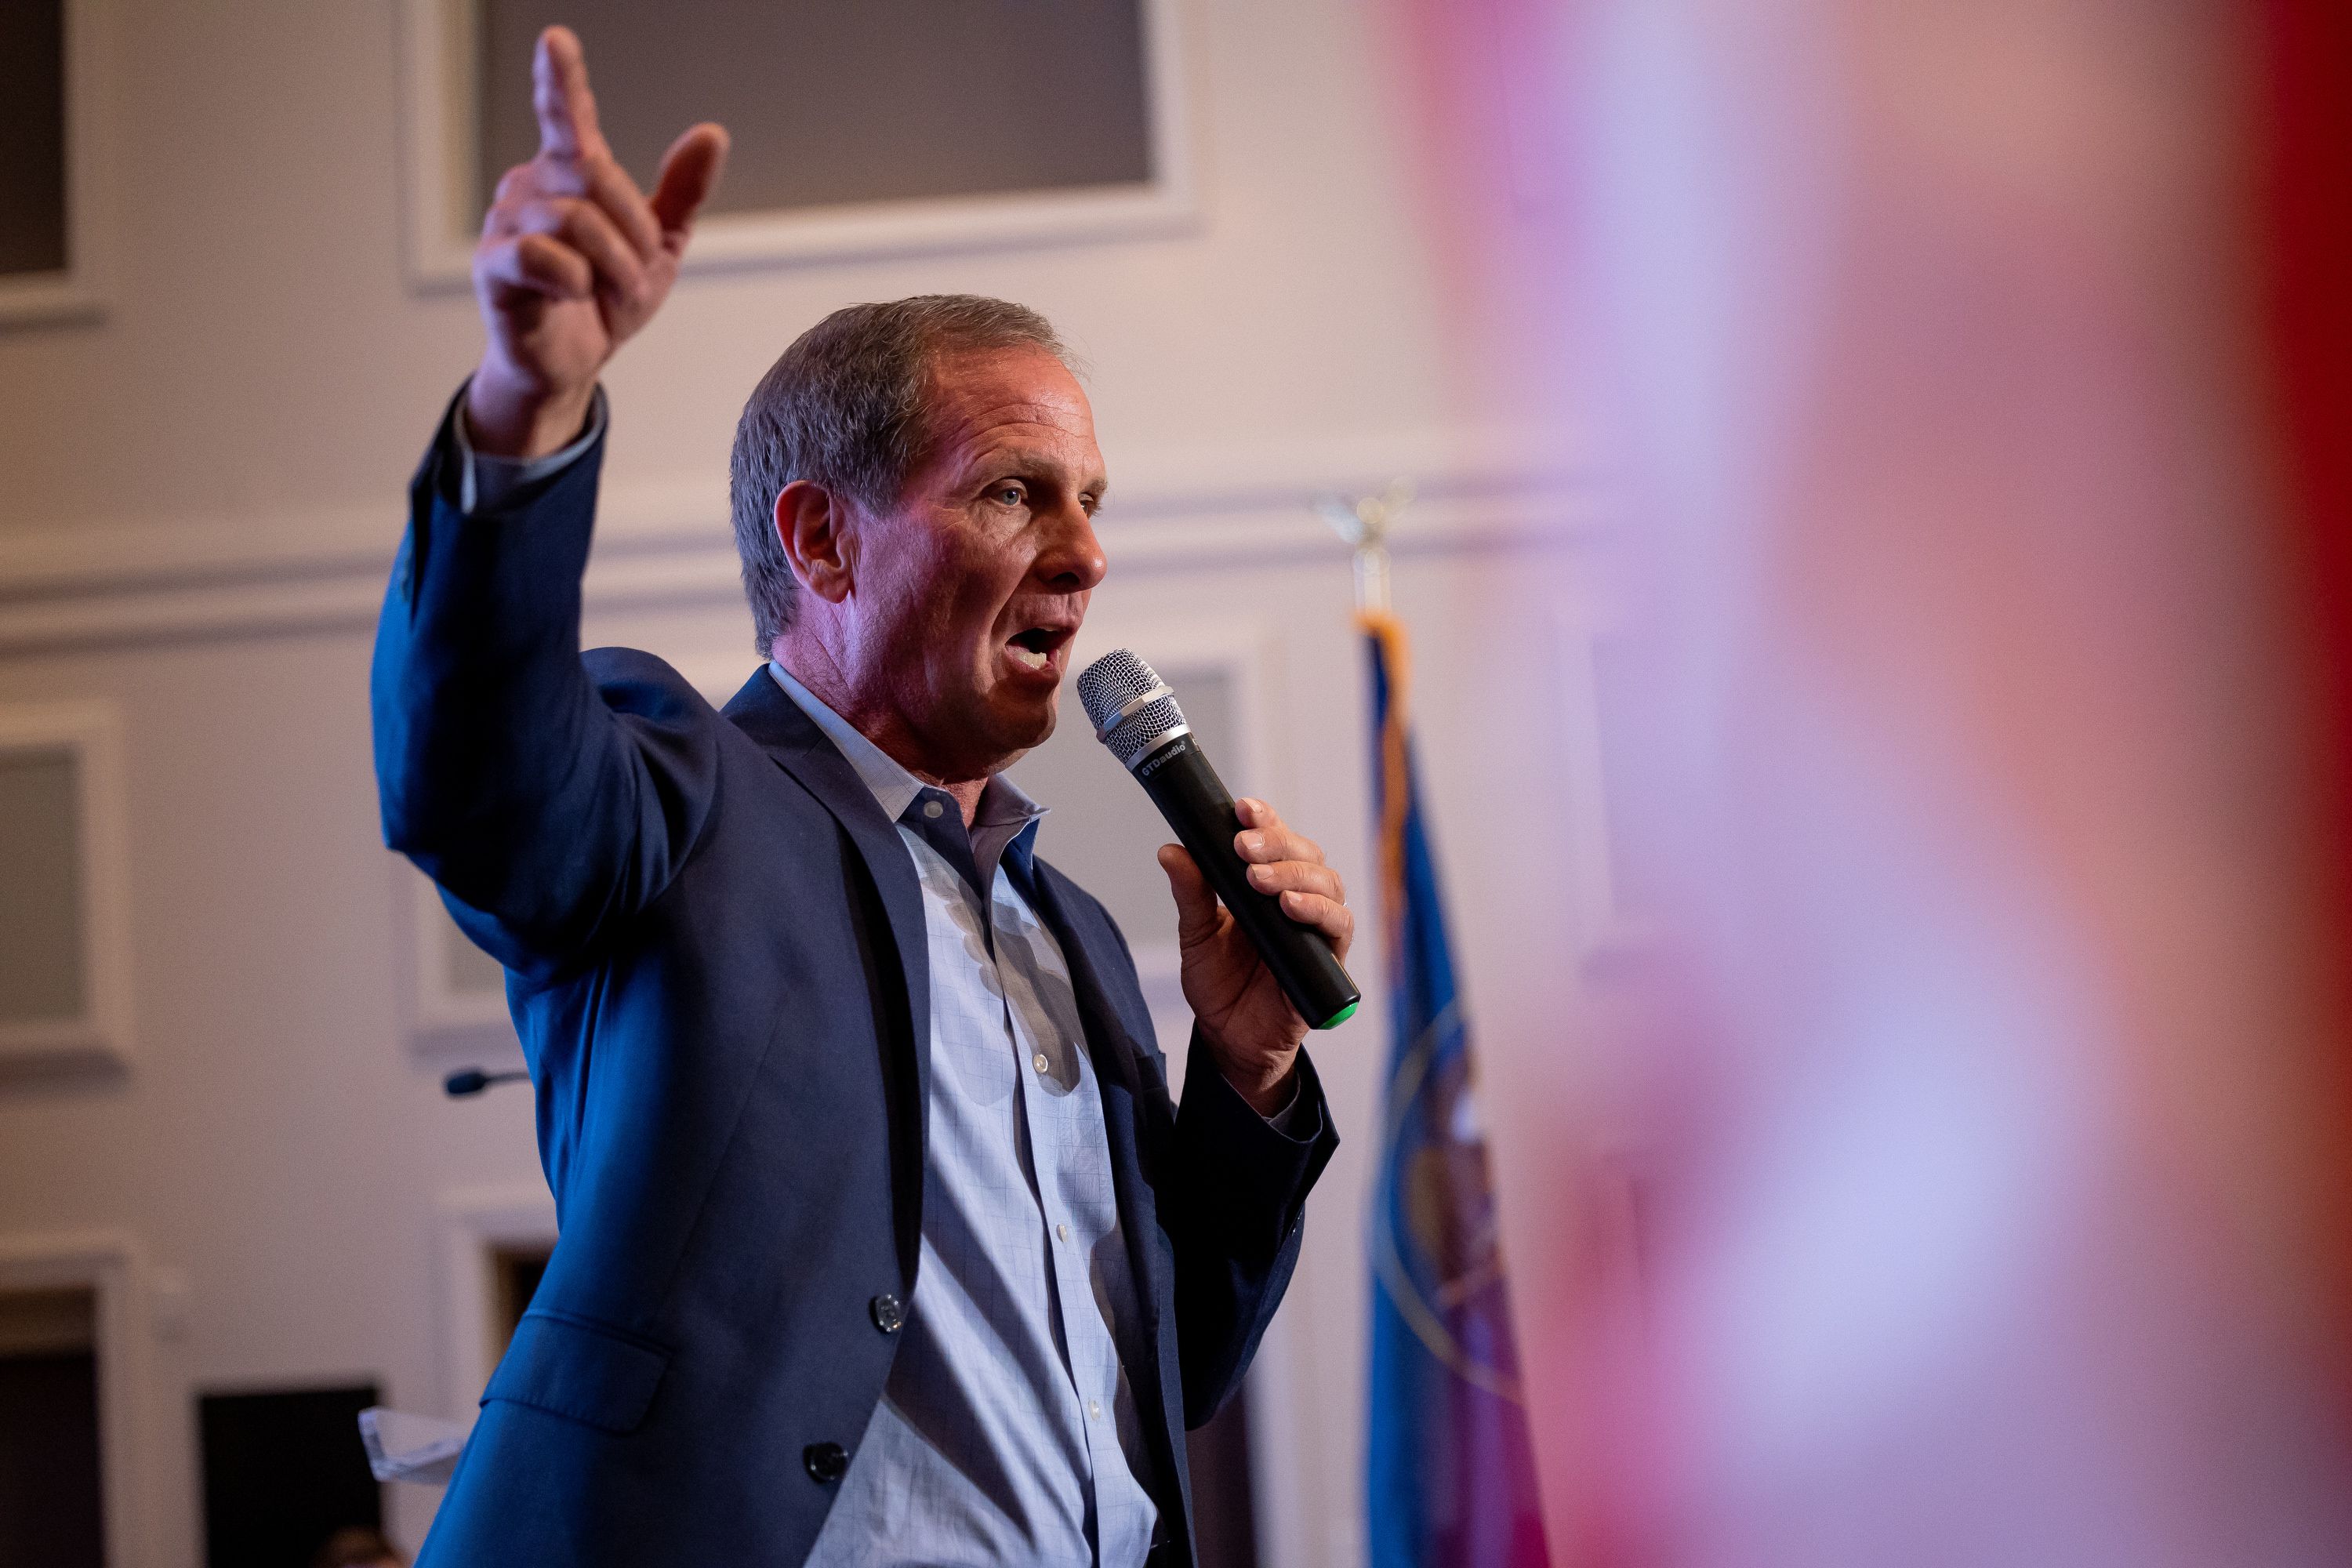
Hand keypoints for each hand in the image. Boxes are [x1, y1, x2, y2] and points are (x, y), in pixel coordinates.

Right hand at [466, 26, 727, 456]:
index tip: (557, 40)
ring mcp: (506, 221)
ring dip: (613, 264)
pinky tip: (571, 295)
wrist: (575, 363)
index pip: (567, 116)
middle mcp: (532, 185)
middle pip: (597, 175)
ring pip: (576, 218)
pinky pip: (541, 254)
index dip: (562, 79)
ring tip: (608, 290)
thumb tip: (711, 134)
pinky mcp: (493, 264)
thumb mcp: (658, 246)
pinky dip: (574, 280)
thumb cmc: (605, 299)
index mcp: (571, 175)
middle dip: (634, 230)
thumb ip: (681, 192)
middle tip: (636, 272)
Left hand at [1159, 798, 1353, 1115]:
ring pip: (1328, 883)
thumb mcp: (1195, 935)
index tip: (1243, 809)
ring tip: (1259, 879)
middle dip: (1277, 844)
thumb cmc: (1218, 984)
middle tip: (1244, 848)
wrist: (1230, 1038)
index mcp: (1267, 884)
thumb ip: (1191, 894)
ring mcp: (1316, 928)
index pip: (1276, 839)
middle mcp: (1298, 899)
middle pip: (1306, 854)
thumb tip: (1171, 851)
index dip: (1265, 820)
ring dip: (1295, 875)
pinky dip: (1318, 911)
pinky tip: (1290, 906)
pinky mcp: (1329, 960)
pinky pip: (1338, 926)